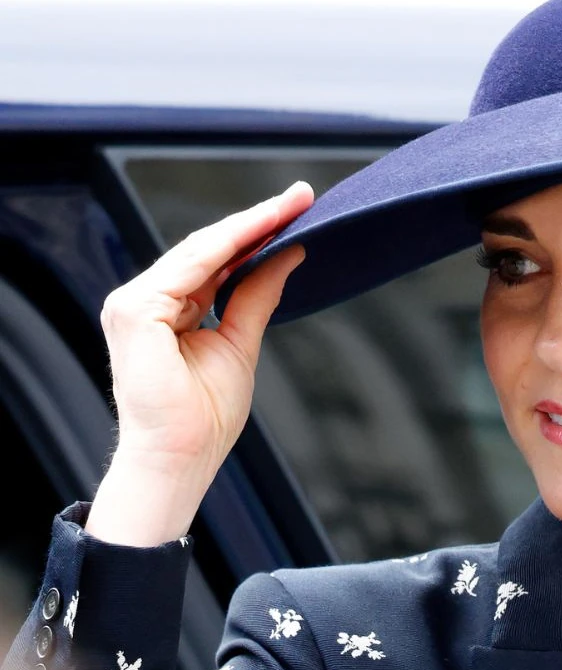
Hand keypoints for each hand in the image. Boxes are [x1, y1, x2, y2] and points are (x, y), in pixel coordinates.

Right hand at [85, 182, 312, 545]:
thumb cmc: (204, 416)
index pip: (216, 260)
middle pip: (209, 248)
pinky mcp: (134, 310)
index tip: (297, 210)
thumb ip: (258, 295)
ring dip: (250, 224)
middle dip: (259, 220)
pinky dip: (230, 244)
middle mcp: (145, 300)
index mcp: (166, 309)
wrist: (182, 456)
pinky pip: (191, 266)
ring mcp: (133, 303)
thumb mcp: (241, 341)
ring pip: (201, 250)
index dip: (257, 233)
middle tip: (302, 196)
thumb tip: (289, 254)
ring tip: (292, 205)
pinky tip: (264, 228)